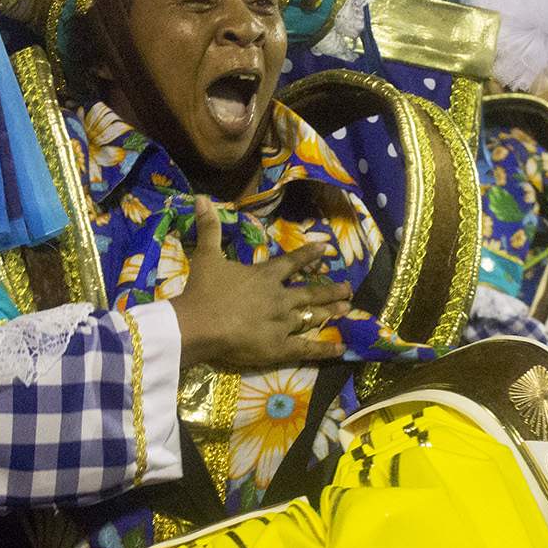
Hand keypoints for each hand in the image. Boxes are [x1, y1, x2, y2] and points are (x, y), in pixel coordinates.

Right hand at [170, 197, 352, 370]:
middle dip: (330, 290)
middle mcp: (279, 298)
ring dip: (329, 312)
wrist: (198, 325)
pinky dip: (324, 350)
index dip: (309, 255)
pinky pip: (306, 348)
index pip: (292, 262)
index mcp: (265, 276)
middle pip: (309, 293)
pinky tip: (341, 348)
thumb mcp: (206, 256)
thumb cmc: (203, 291)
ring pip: (311, 317)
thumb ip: (209, 228)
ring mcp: (282, 324)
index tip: (325, 249)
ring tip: (346, 309)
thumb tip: (201, 197)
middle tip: (349, 289)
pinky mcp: (279, 347)